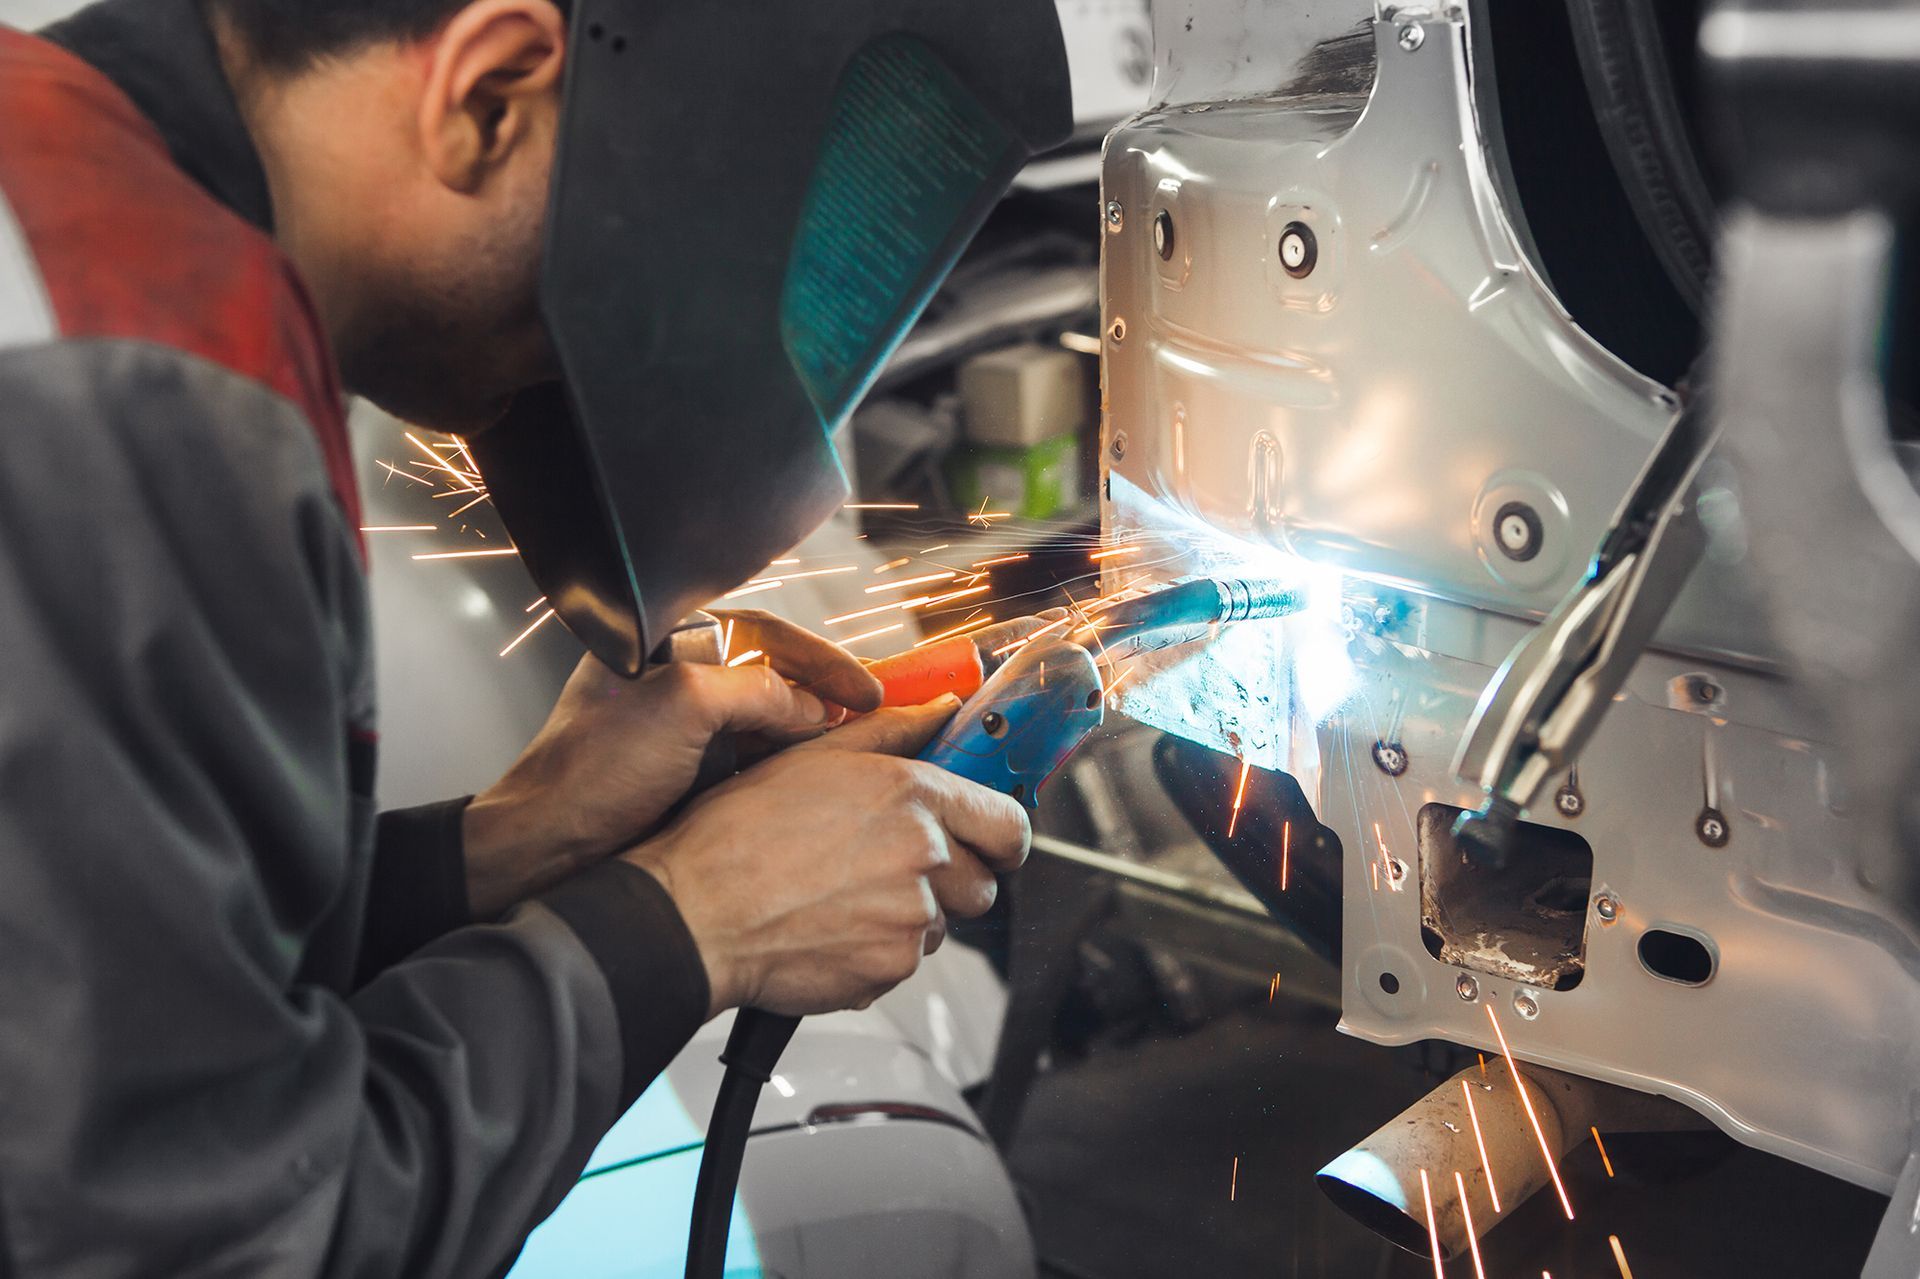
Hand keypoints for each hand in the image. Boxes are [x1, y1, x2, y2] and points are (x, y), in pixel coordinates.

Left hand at [463, 612, 884, 917]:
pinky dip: (790, 766)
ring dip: (812, 734)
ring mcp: (684, 726)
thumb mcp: (681, 709)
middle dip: (824, 694)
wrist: (547, 849)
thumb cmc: (588, 771)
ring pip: (767, 719)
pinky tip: (819, 778)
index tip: (864, 688)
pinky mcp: (689, 771)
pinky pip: (754, 759)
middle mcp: (677, 677)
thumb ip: (755, 692)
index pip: (763, 632)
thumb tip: (811, 707)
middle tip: (875, 718)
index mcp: (665, 642)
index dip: (820, 658)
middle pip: (772, 673)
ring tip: (858, 749)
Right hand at [626, 698, 1030, 1017]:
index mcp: (912, 796)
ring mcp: (909, 919)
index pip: (1007, 823)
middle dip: (949, 880)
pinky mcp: (888, 969)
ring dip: (908, 916)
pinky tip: (829, 927)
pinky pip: (903, 962)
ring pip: (939, 925)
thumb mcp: (814, 758)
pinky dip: (876, 951)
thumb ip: (893, 730)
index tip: (986, 840)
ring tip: (844, 897)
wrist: (694, 914)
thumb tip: (942, 709)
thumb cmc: (739, 834)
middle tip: (890, 870)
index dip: (999, 835)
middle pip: (982, 884)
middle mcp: (923, 856)